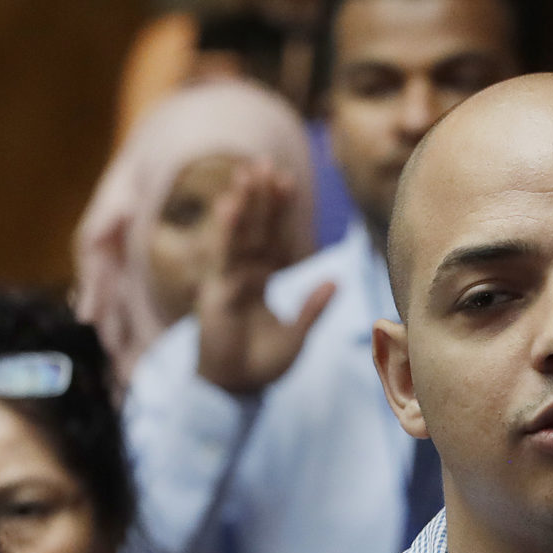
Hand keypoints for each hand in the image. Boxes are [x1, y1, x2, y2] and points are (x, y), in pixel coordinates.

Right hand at [196, 164, 334, 395]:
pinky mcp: (217, 293)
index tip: (287, 183)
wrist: (236, 388)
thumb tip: (336, 281)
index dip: (280, 213)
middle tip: (266, 163)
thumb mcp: (297, 335)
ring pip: (238, 236)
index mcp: (261, 280)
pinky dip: (227, 233)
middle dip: (260, 198)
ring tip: (246, 173)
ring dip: (243, 204)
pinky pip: (223, 258)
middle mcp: (244, 275)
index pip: (274, 239)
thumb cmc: (262, 365)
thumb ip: (313, 307)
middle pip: (255, 229)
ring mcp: (228, 281)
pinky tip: (230, 207)